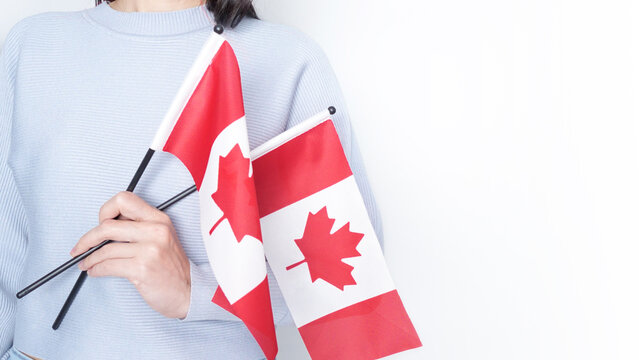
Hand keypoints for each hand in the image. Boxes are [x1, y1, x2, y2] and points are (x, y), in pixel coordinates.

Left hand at [69, 191, 190, 319]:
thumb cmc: (172, 267)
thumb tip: (104, 226)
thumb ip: (138, 227)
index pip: (124, 200)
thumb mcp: (162, 237)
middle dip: (87, 238)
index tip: (101, 223)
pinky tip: (95, 271)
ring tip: (87, 263)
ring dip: (89, 258)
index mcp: (159, 219)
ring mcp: (150, 250)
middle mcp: (156, 231)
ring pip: (105, 249)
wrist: (189, 291)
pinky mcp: (142, 269)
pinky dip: (96, 270)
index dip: (106, 211)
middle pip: (108, 225)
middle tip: (80, 247)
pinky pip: (108, 266)